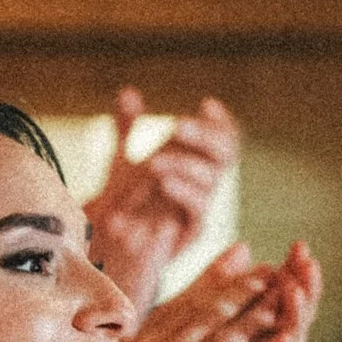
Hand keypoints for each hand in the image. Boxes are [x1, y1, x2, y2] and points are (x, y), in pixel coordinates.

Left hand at [84, 90, 240, 310]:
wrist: (115, 249)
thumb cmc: (126, 204)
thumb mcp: (122, 161)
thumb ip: (126, 127)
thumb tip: (128, 92)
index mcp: (194, 161)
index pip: (224, 136)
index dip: (221, 121)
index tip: (206, 104)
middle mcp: (203, 182)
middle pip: (226, 153)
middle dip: (205, 135)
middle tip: (176, 125)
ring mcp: (200, 206)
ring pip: (211, 178)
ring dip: (184, 164)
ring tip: (154, 162)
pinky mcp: (193, 230)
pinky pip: (198, 208)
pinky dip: (184, 191)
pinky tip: (164, 181)